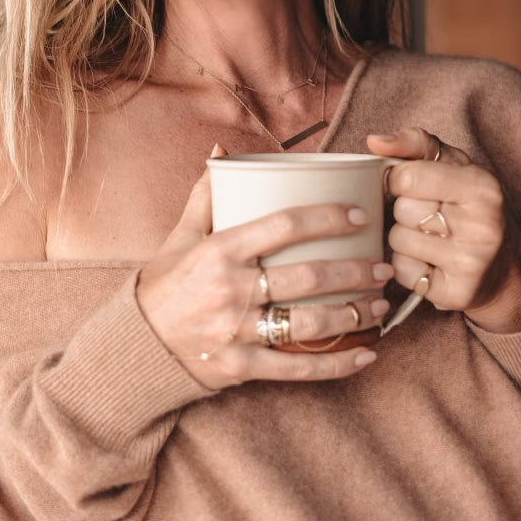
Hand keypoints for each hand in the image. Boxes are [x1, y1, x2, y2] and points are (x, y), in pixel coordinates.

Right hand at [135, 149, 392, 389]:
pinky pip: (298, 368)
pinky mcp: (242, 368)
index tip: (359, 215)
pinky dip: (337, 365)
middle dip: (355, 271)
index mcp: (220, 250)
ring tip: (381, 305)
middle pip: (309, 276)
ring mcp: (237, 331)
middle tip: (383, 265)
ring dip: (355, 314)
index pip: (284, 225)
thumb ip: (205, 195)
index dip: (328, 217)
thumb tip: (223, 152)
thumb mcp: (181, 236)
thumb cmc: (165, 283)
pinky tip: (366, 355)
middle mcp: (231, 289)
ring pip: (310, 323)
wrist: (137, 344)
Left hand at [367, 129, 520, 333]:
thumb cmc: (470, 207)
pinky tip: (428, 262)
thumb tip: (374, 141)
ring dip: (403, 239)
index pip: (408, 177)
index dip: (398, 180)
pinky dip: (406, 266)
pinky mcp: (455, 293)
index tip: (409, 185)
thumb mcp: (454, 165)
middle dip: (403, 210)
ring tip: (428, 238)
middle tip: (427, 215)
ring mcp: (470, 263)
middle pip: (401, 209)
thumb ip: (415, 144)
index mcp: (482, 187)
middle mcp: (482, 226)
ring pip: (397, 240)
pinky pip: (402, 271)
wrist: (506, 270)